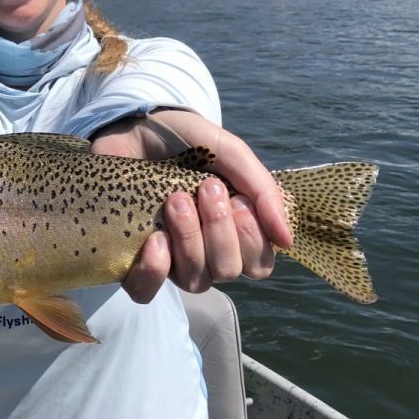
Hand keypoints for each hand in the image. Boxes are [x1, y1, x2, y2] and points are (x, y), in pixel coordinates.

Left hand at [91, 110, 292, 303]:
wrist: (132, 127)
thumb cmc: (186, 142)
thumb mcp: (230, 153)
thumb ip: (262, 190)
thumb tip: (286, 241)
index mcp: (234, 232)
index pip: (258, 265)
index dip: (252, 239)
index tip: (236, 198)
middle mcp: (206, 252)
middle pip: (227, 271)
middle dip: (219, 230)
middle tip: (205, 188)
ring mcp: (171, 259)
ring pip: (195, 281)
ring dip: (189, 240)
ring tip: (175, 200)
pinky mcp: (133, 261)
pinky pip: (146, 292)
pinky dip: (154, 271)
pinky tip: (155, 239)